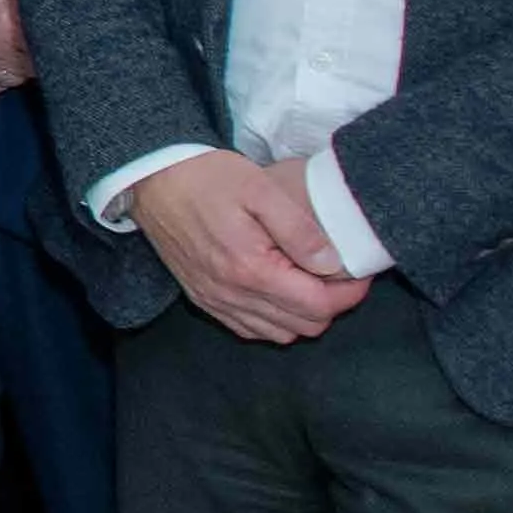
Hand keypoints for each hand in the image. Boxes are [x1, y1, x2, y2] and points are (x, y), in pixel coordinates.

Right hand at [128, 149, 368, 344]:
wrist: (151, 180)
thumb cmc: (206, 179)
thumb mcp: (261, 190)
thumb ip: (300, 230)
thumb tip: (334, 265)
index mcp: (250, 270)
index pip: (319, 305)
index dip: (351, 294)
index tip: (361, 273)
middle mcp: (231, 295)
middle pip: (304, 326)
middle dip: (332, 305)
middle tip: (338, 275)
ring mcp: (215, 301)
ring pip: (279, 333)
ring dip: (303, 314)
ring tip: (310, 281)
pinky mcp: (203, 299)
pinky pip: (249, 329)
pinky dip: (274, 320)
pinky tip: (279, 292)